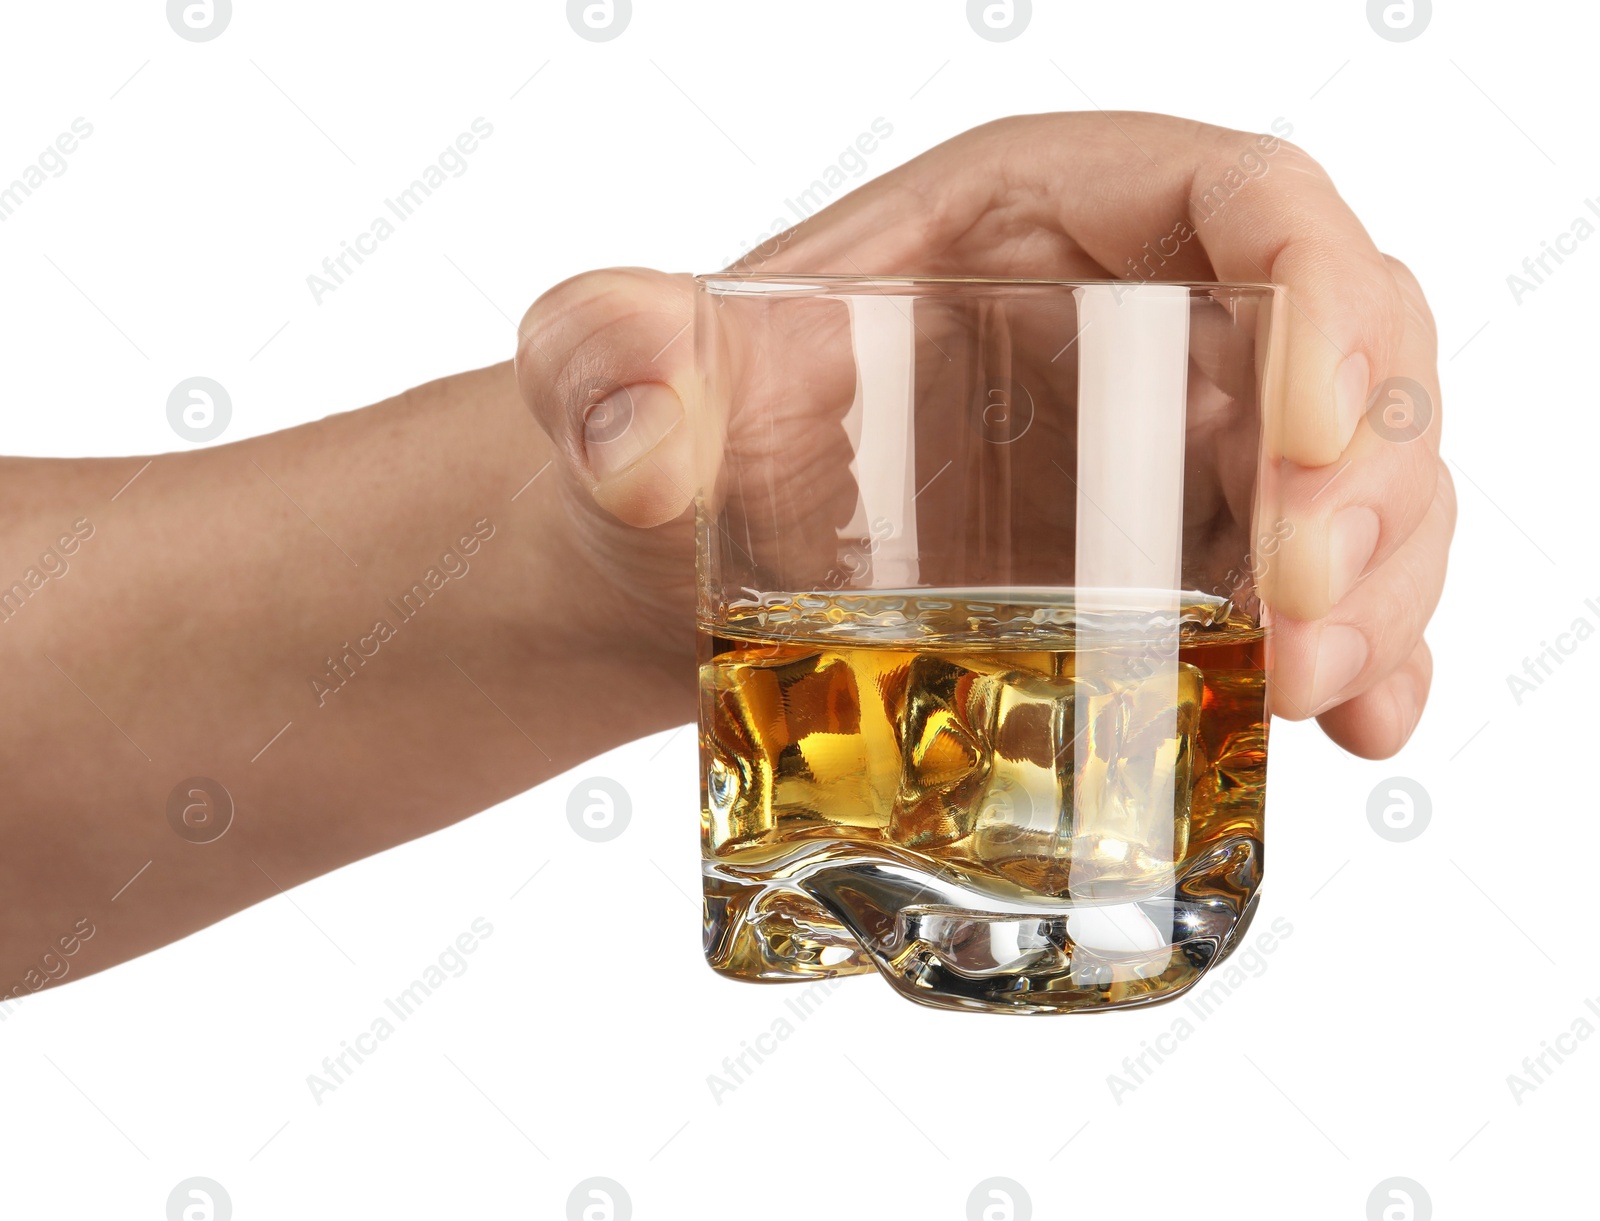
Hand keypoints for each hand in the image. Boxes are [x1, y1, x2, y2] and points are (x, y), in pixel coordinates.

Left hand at [514, 111, 1452, 758]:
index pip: (1240, 202)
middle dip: (1363, 477)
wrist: (684, 569)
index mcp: (1038, 218)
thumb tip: (645, 442)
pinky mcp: (1179, 560)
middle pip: (1344, 348)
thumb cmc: (673, 437)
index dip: (1319, 291)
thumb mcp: (613, 378)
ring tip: (1311, 691)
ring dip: (1376, 583)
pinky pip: (1313, 588)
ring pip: (1360, 477)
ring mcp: (1173, 446)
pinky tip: (1355, 726)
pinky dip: (1361, 652)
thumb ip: (601, 365)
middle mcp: (1137, 317)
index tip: (1310, 431)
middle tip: (1297, 611)